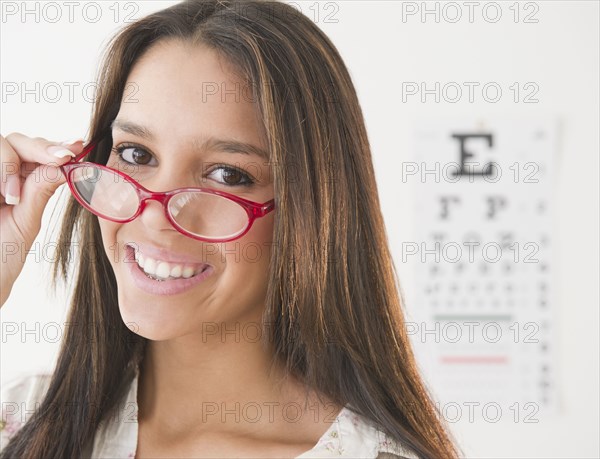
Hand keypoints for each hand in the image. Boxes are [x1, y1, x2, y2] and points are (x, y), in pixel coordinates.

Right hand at [0, 133, 84, 306]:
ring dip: (10, 163)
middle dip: (41, 148)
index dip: (58, 146)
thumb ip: (40, 191)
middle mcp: (1, 174)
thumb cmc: (1, 255)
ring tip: (12, 195)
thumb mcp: (25, 222)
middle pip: (18, 141)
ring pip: (1, 143)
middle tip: (61, 158)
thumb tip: (66, 165)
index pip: (39, 153)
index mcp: (20, 181)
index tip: (78, 147)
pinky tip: (5, 194)